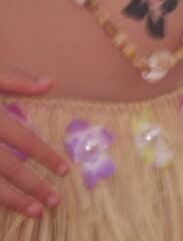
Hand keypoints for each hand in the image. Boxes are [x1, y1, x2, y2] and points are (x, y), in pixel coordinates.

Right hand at [0, 71, 68, 217]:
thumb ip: (15, 81)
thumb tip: (50, 83)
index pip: (24, 139)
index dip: (46, 155)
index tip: (65, 170)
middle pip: (8, 167)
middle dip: (33, 186)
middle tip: (55, 201)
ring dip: (12, 201)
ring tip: (34, 212)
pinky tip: (4, 208)